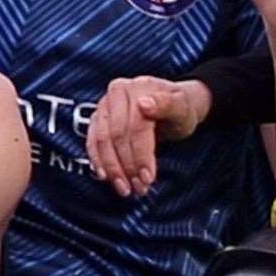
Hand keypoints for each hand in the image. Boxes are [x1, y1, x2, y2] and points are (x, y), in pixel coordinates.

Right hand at [87, 76, 209, 197]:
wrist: (174, 106)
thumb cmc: (180, 108)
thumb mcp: (182, 107)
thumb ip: (167, 104)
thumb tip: (144, 103)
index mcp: (138, 87)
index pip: (135, 125)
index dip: (141, 154)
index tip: (148, 178)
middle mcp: (117, 92)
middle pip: (117, 135)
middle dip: (127, 166)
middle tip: (138, 188)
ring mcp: (105, 105)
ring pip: (102, 140)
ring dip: (112, 168)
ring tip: (125, 188)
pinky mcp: (98, 118)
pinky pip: (92, 141)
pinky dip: (98, 160)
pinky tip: (105, 177)